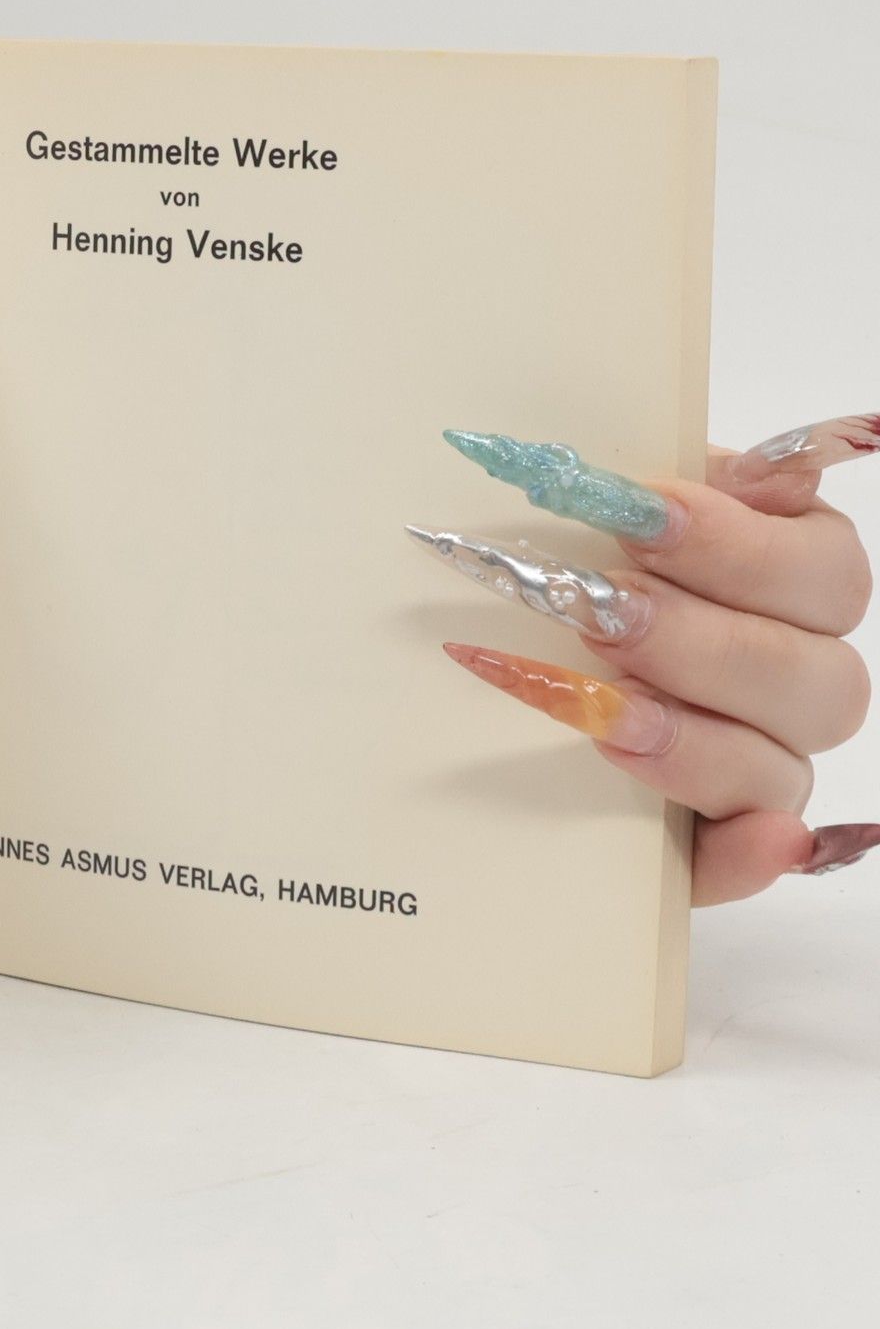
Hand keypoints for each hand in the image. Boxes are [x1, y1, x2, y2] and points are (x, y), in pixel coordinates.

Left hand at [429, 416, 875, 904]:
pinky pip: (748, 859)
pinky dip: (750, 854)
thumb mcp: (603, 507)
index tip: (637, 514)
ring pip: (780, 765)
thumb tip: (759, 469)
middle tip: (599, 613)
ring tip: (604, 712)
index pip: (822, 570)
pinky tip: (752, 839)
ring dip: (695, 737)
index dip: (736, 545)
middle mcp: (796, 676)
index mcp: (791, 579)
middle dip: (699, 640)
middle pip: (814, 675)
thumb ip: (664, 480)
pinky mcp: (710, 840)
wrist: (505, 642)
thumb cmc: (567, 560)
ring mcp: (761, 762)